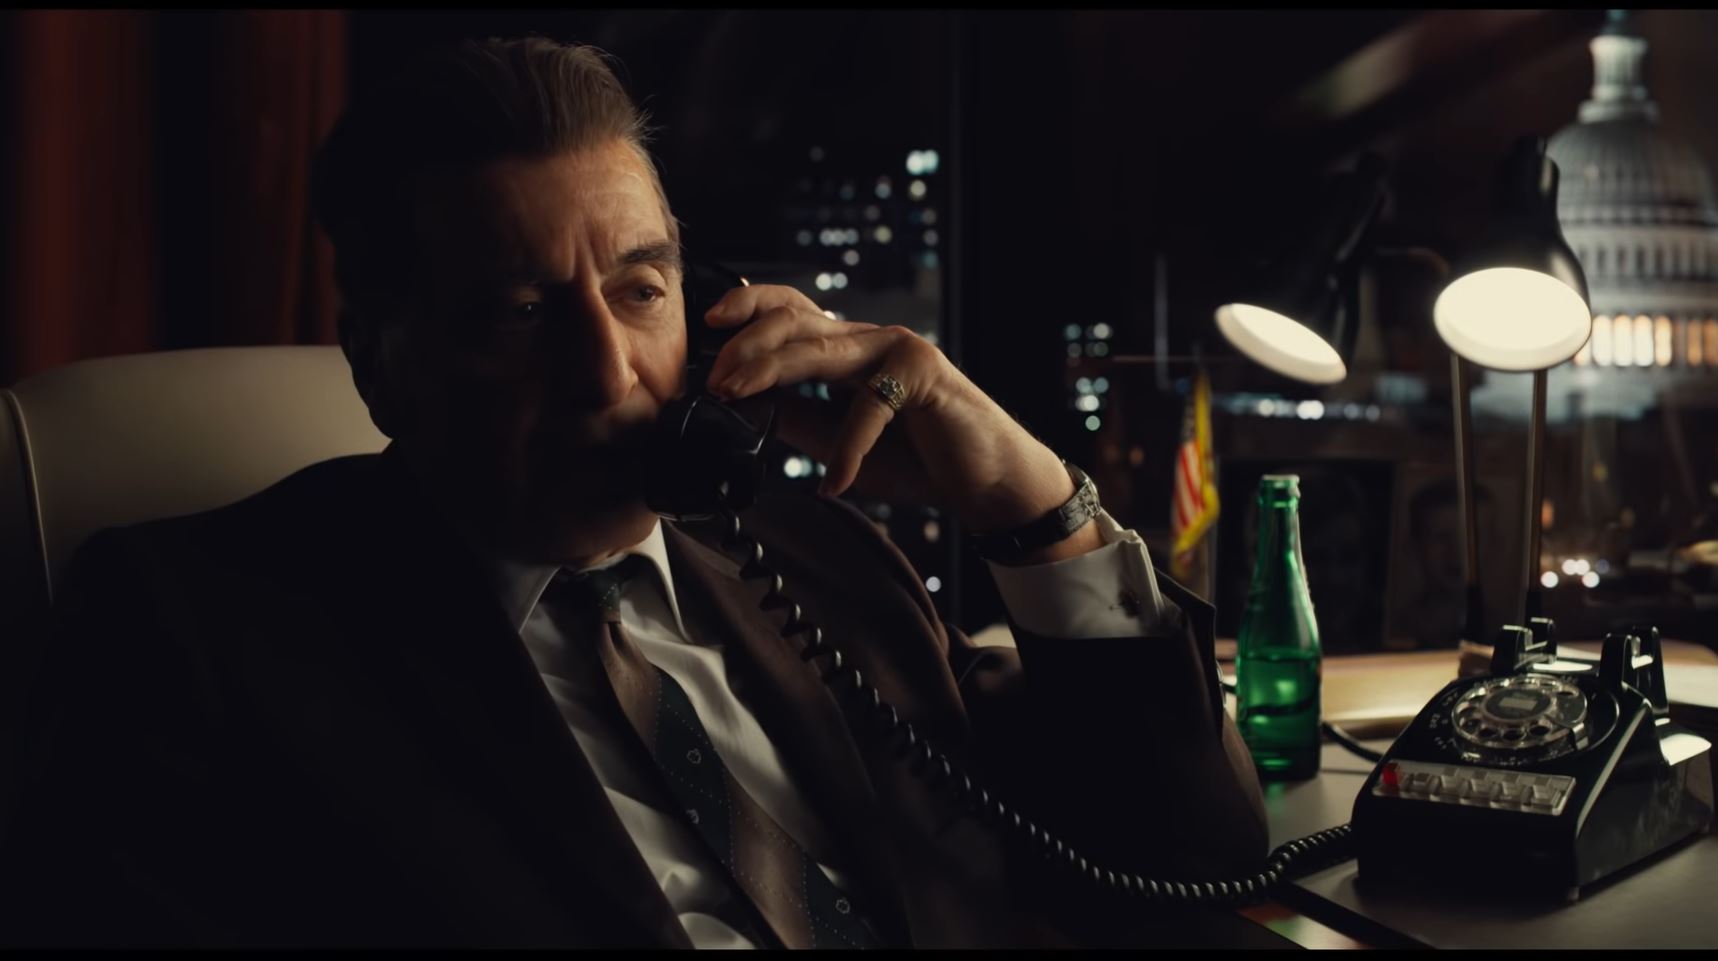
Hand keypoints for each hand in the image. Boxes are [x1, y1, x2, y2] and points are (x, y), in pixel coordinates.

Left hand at [702, 284, 1101, 560]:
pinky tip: (833, 482)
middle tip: (716, 379)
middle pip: (795, 318)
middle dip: (745, 344)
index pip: (791, 310)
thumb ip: (796, 420)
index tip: (709, 324)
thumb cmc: (918, 460)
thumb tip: (741, 406)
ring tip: (737, 397)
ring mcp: (899, 350)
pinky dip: (845, 448)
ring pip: (821, 348)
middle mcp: (871, 339)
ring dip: (770, 371)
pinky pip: (869, 405)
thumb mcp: (839, 444)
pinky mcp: (925, 375)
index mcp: (849, 350)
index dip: (748, 306)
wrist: (987, 484)